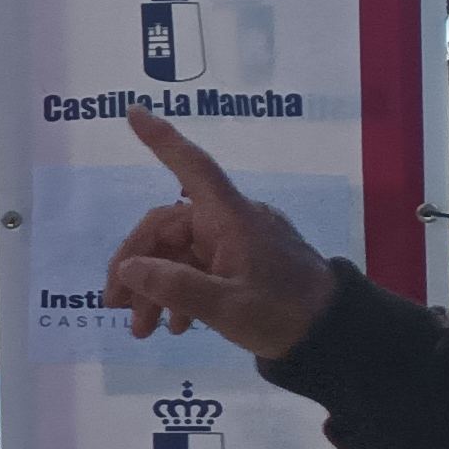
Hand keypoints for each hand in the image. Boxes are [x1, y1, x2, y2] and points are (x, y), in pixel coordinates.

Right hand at [108, 105, 337, 359]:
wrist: (332, 336)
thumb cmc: (283, 313)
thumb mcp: (225, 307)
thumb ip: (173, 286)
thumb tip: (129, 268)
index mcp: (230, 219)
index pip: (193, 168)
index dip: (162, 140)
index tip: (133, 112)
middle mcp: (230, 222)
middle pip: (166, 229)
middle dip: (137, 267)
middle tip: (116, 306)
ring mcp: (235, 242)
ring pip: (176, 254)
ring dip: (153, 289)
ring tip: (143, 330)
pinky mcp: (241, 262)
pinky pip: (196, 267)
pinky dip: (178, 293)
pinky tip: (173, 325)